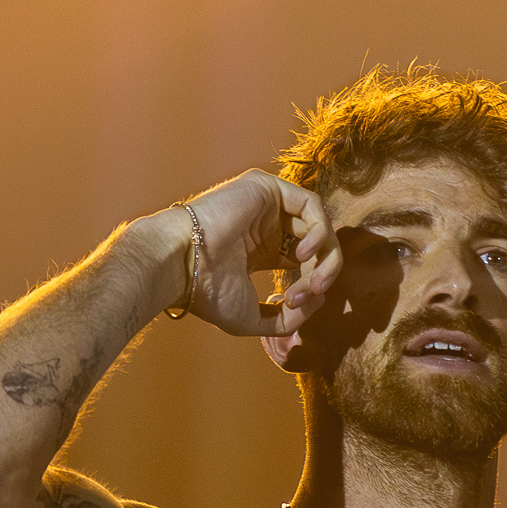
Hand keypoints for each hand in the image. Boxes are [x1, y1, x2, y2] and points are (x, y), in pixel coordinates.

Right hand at [165, 171, 341, 339]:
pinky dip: (318, 231)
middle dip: (322, 274)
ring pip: (319, 225)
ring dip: (325, 257)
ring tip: (311, 280)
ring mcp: (268, 206)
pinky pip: (312, 205)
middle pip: (316, 245)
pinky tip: (302, 254)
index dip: (311, 285)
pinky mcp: (268, 188)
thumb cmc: (207, 292)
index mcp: (262, 252)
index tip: (295, 305)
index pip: (306, 263)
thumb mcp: (252, 318)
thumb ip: (286, 319)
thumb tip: (318, 303)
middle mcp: (267, 226)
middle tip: (310, 294)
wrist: (181, 264)